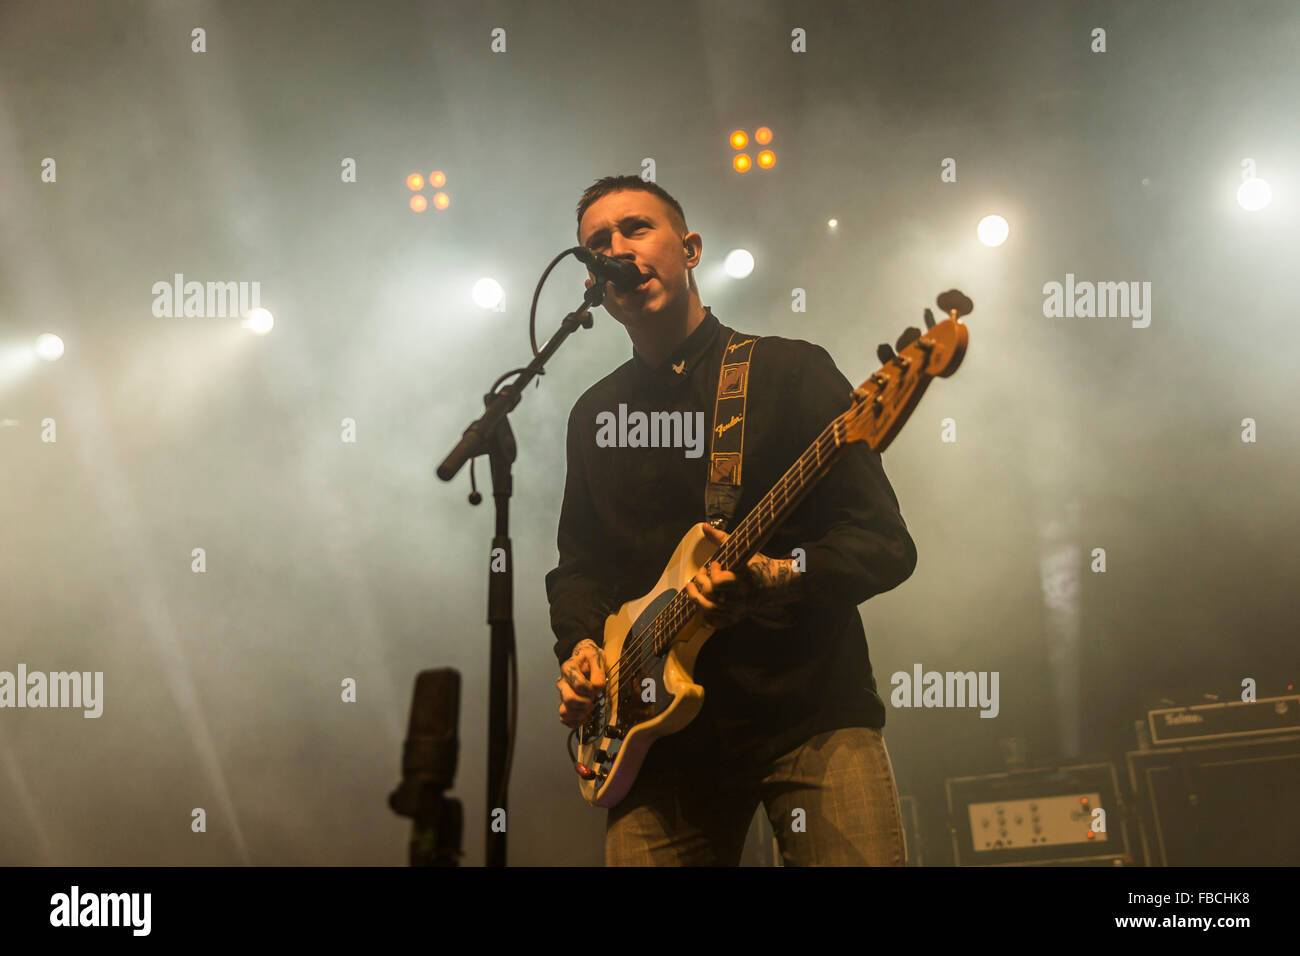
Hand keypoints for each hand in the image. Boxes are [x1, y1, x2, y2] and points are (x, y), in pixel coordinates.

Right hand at [557, 639, 605, 727]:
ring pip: (564, 711)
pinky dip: (574, 721)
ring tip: (589, 710)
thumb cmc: (589, 657)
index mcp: (568, 669)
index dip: (591, 689)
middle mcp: (563, 682)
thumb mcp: (597, 657)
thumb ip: (598, 672)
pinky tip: (585, 717)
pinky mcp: (565, 703)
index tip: (598, 688)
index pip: (579, 685)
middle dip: (585, 703)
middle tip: (593, 700)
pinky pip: (564, 718)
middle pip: (569, 699)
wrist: (583, 657)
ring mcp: (563, 694)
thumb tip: (597, 687)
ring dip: (579, 714)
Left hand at [683, 523, 803, 628]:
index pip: (719, 583)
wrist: (775, 584)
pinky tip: (700, 605)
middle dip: (700, 582)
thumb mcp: (742, 550)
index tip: (715, 564)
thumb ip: (721, 538)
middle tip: (701, 572)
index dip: (713, 572)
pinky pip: (716, 623)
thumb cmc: (757, 564)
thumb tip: (704, 526)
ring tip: (691, 587)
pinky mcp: (735, 617)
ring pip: (710, 610)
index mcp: (743, 581)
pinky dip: (705, 617)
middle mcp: (739, 598)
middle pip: (711, 596)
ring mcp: (737, 609)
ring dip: (696, 598)